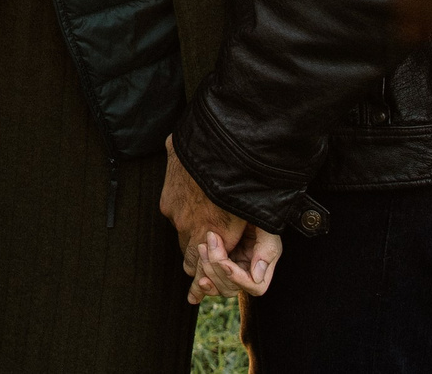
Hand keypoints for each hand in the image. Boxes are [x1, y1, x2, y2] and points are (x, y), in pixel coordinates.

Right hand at [161, 137, 281, 300]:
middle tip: (203, 256)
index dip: (199, 279)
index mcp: (209, 234)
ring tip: (202, 223)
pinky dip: (185, 200)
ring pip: (180, 223)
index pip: (198, 268)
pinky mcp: (168, 184)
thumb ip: (261, 248)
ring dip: (190, 225)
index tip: (194, 293)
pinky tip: (196, 190)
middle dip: (197, 253)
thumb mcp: (263, 219)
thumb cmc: (248, 178)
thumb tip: (258, 276)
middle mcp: (186, 222)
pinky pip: (175, 200)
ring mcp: (173, 203)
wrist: (225, 139)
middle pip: (187, 249)